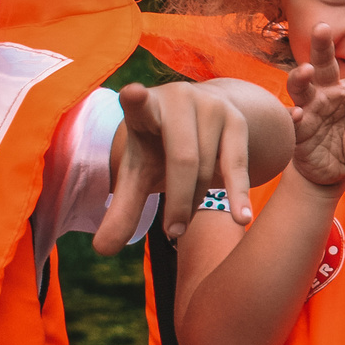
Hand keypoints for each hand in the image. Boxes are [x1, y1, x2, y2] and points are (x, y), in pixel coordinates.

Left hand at [103, 79, 262, 250]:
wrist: (202, 117)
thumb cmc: (160, 148)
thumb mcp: (139, 173)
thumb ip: (123, 208)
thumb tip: (102, 251)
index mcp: (144, 107)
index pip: (136, 103)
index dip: (134, 99)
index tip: (132, 93)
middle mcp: (178, 99)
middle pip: (182, 159)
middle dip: (178, 201)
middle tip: (172, 232)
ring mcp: (211, 106)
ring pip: (207, 167)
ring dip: (196, 200)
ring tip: (184, 220)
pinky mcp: (236, 120)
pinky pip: (236, 165)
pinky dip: (238, 195)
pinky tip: (242, 219)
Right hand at [281, 27, 344, 191]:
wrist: (330, 169)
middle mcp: (329, 94)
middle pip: (324, 66)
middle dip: (322, 46)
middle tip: (322, 27)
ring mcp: (310, 108)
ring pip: (302, 87)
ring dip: (301, 77)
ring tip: (306, 70)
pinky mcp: (298, 128)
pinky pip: (292, 118)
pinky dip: (291, 115)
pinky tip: (297, 113)